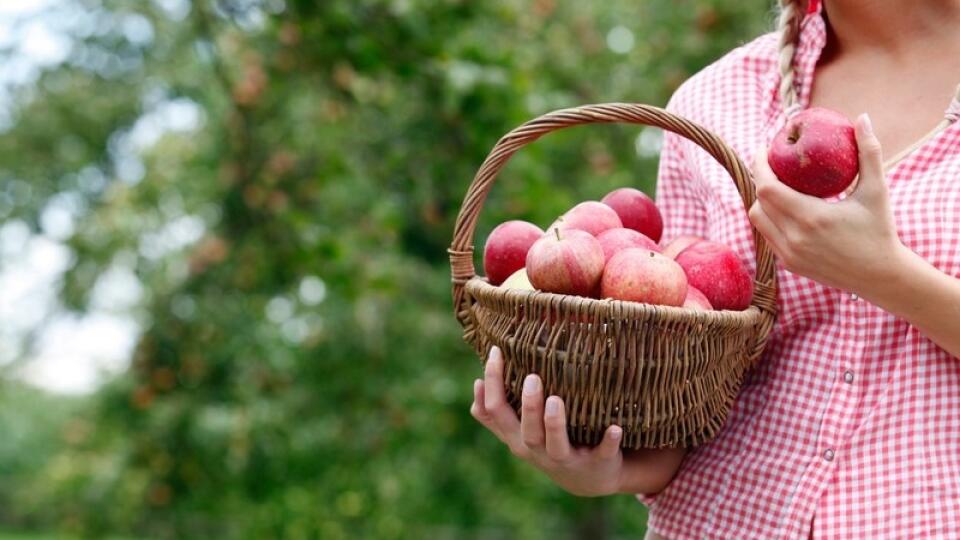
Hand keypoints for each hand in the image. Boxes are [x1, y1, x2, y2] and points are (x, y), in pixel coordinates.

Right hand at [470, 346, 685, 496]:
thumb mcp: (519, 433)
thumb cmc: (549, 445)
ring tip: (556, 400)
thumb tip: (477, 384)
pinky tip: (615, 428)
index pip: (494, 412)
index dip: (491, 384)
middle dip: (528, 406)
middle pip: (526, 431)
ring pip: (556, 444)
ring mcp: (566, 459)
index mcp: (516, 438)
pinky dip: (608, 442)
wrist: (587, 479)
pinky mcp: (596, 463)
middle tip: (533, 376)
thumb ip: (496, 414)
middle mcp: (537, 450)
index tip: (497, 352)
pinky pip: (602, 453)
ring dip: (556, 423)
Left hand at [748, 113, 909, 295]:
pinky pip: (768, 236)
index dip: (760, 166)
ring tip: (777, 184)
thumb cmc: (880, 230)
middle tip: (772, 163)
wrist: (880, 276)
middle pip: (758, 202)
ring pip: (758, 220)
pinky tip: (784, 207)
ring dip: (763, 201)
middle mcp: (795, 238)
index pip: (767, 188)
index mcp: (812, 218)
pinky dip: (771, 220)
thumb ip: (869, 152)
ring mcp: (789, 254)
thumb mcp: (877, 191)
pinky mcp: (789, 264)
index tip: (764, 149)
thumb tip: (862, 118)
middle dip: (761, 180)